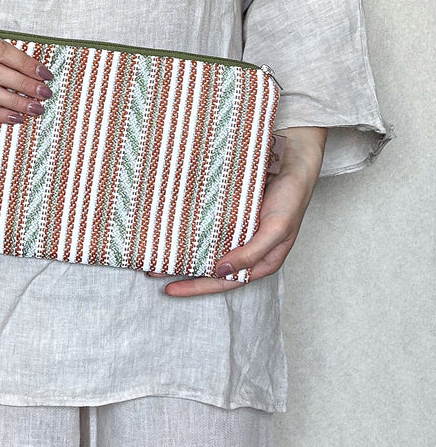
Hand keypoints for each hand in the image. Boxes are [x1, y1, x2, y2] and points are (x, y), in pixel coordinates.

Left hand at [145, 127, 327, 295]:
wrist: (294, 158)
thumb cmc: (292, 197)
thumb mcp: (276, 229)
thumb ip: (251, 253)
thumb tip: (220, 272)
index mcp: (260, 260)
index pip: (223, 281)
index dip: (196, 287)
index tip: (169, 289)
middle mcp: (246, 247)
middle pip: (210, 266)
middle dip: (182, 270)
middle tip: (152, 270)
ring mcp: (236, 228)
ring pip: (205, 245)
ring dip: (182, 249)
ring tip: (155, 249)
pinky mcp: (229, 210)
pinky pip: (206, 222)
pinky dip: (190, 227)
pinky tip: (171, 226)